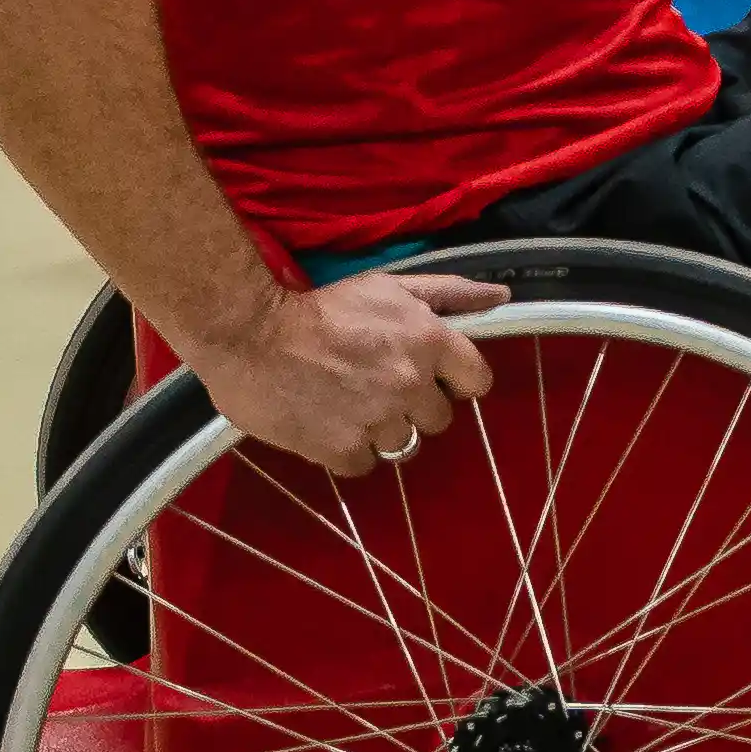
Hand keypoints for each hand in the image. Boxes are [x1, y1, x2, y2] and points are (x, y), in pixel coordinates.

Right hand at [190, 271, 504, 480]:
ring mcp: (376, 420)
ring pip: (402, 444)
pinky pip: (364, 465)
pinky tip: (329, 426)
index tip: (434, 377)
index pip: (477, 381)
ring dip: (380, 429)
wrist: (249, 333)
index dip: (456, 381)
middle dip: (414, 406)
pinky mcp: (340, 448)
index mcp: (430, 343)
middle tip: (378, 388)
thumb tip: (501, 298)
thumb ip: (449, 294)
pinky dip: (349, 451)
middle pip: (438, 419)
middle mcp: (411, 384)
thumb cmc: (321, 306)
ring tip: (348, 405)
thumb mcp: (389, 287)